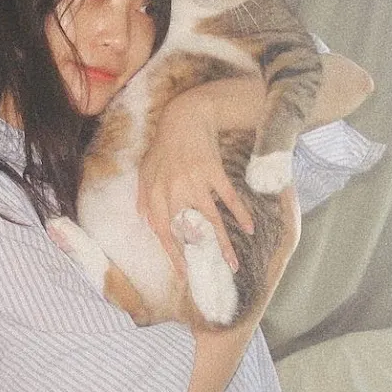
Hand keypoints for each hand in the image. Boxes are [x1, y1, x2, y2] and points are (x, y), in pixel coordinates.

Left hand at [137, 89, 254, 277]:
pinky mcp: (214, 172)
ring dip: (224, 243)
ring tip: (233, 263)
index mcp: (156, 193)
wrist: (185, 118)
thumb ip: (143, 196)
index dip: (172, 253)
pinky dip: (239, 213)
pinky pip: (228, 198)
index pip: (162, 230)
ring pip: (211, 219)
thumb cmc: (164, 146)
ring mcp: (196, 182)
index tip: (183, 272)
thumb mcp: (146, 169)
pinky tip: (248, 228)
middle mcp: (175, 191)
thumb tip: (144, 220)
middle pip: (189, 230)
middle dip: (201, 253)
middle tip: (212, 272)